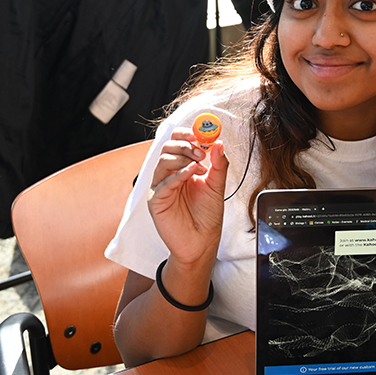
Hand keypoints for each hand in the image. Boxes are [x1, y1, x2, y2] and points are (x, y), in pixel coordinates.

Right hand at [147, 128, 228, 266]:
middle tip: (201, 150)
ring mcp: (161, 186)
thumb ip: (219, 164)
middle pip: (168, 148)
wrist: (202, 242)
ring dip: (182, 157)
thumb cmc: (207, 215)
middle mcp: (169, 175)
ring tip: (200, 165)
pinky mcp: (156, 200)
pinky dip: (178, 174)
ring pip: (163, 161)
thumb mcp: (217, 185)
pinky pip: (163, 182)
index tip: (201, 133)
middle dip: (185, 145)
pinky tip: (192, 173)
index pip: (178, 143)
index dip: (187, 134)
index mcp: (182, 168)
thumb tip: (219, 143)